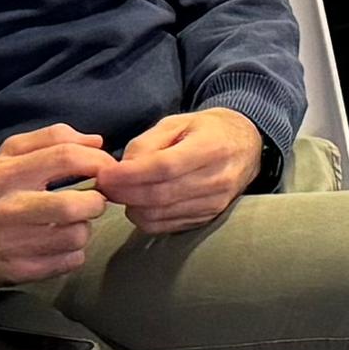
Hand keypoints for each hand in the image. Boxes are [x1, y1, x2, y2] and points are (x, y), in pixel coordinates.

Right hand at [0, 123, 113, 284]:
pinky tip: (58, 244)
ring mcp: (13, 243)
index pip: (65, 158)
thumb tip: (97, 142)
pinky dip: (73, 253)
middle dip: (95, 202)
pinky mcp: (19, 271)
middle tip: (91, 201)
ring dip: (83, 229)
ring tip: (69, 224)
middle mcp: (9, 208)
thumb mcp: (10, 153)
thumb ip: (53, 138)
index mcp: (8, 173)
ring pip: (76, 236)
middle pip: (73, 206)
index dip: (97, 161)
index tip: (105, 168)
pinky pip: (69, 262)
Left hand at [93, 107, 265, 235]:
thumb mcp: (176, 123)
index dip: (130, 175)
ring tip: (121, 192)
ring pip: (159, 215)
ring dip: (131, 207)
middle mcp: (216, 180)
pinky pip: (166, 226)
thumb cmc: (206, 131)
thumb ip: (146, 144)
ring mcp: (214, 204)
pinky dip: (145, 218)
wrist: (245, 147)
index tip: (105, 176)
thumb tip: (121, 170)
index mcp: (210, 148)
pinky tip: (138, 203)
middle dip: (124, 193)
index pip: (164, 167)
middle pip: (159, 196)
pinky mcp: (207, 219)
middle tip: (103, 186)